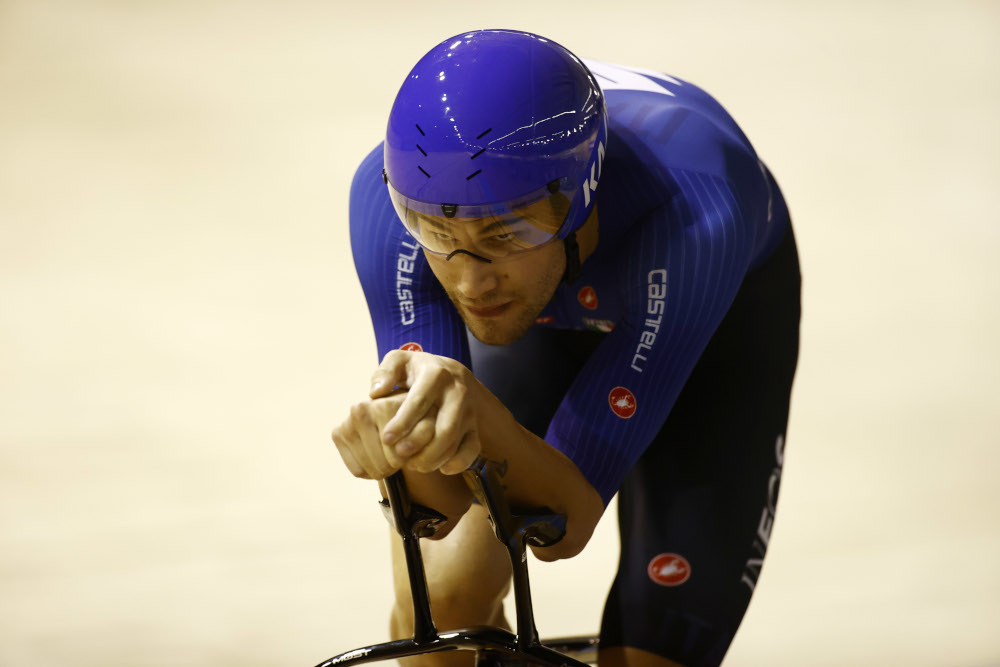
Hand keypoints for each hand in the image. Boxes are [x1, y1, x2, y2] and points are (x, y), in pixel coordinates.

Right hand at [331, 392, 436, 479]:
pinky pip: (356, 470)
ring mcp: (346, 422)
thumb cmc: (417, 416)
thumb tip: (392, 441)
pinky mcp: (337, 433)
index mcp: (383, 405)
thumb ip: (423, 431)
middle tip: (401, 456)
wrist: (397, 409)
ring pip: (368, 469)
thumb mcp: (428, 421)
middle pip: (382, 464)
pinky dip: (369, 471)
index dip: (408, 460)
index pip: (397, 455)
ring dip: (383, 470)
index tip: (412, 450)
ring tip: (391, 458)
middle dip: (395, 466)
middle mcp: (360, 410)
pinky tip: (378, 459)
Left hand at [368, 350, 480, 474]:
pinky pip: (472, 450)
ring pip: (455, 442)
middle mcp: (457, 392)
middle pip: (443, 429)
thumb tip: (376, 393)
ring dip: (433, 459)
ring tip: (413, 464)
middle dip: (420, 446)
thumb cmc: (418, 370)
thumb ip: (385, 372)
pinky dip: (457, 463)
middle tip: (399, 455)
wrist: (453, 373)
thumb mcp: (400, 361)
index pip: (419, 402)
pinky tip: (440, 467)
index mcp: (436, 375)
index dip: (402, 423)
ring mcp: (469, 411)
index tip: (386, 438)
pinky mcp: (475, 426)